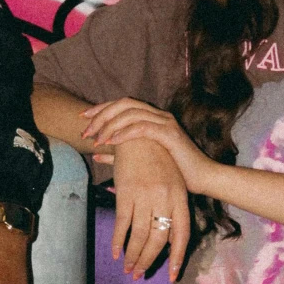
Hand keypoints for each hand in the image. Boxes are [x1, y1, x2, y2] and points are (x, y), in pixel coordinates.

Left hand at [82, 100, 214, 194]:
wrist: (202, 179)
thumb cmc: (173, 172)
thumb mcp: (140, 161)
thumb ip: (118, 155)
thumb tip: (95, 154)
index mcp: (152, 117)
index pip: (122, 104)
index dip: (101, 108)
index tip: (82, 117)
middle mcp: (159, 115)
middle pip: (124, 103)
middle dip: (101, 114)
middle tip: (85, 129)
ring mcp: (165, 123)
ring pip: (131, 113)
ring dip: (110, 124)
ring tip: (96, 138)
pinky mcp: (170, 134)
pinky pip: (143, 127)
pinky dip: (124, 133)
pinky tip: (112, 142)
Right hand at [104, 137, 191, 280]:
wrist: (140, 135)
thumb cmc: (159, 161)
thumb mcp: (173, 184)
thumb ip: (172, 212)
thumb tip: (169, 241)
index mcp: (180, 198)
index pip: (181, 235)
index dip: (176, 257)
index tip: (170, 276)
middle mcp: (165, 199)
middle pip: (159, 239)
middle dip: (149, 261)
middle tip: (140, 275)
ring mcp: (145, 196)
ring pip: (140, 235)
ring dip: (133, 256)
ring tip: (128, 269)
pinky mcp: (126, 193)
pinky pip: (122, 224)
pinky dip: (118, 241)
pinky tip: (115, 252)